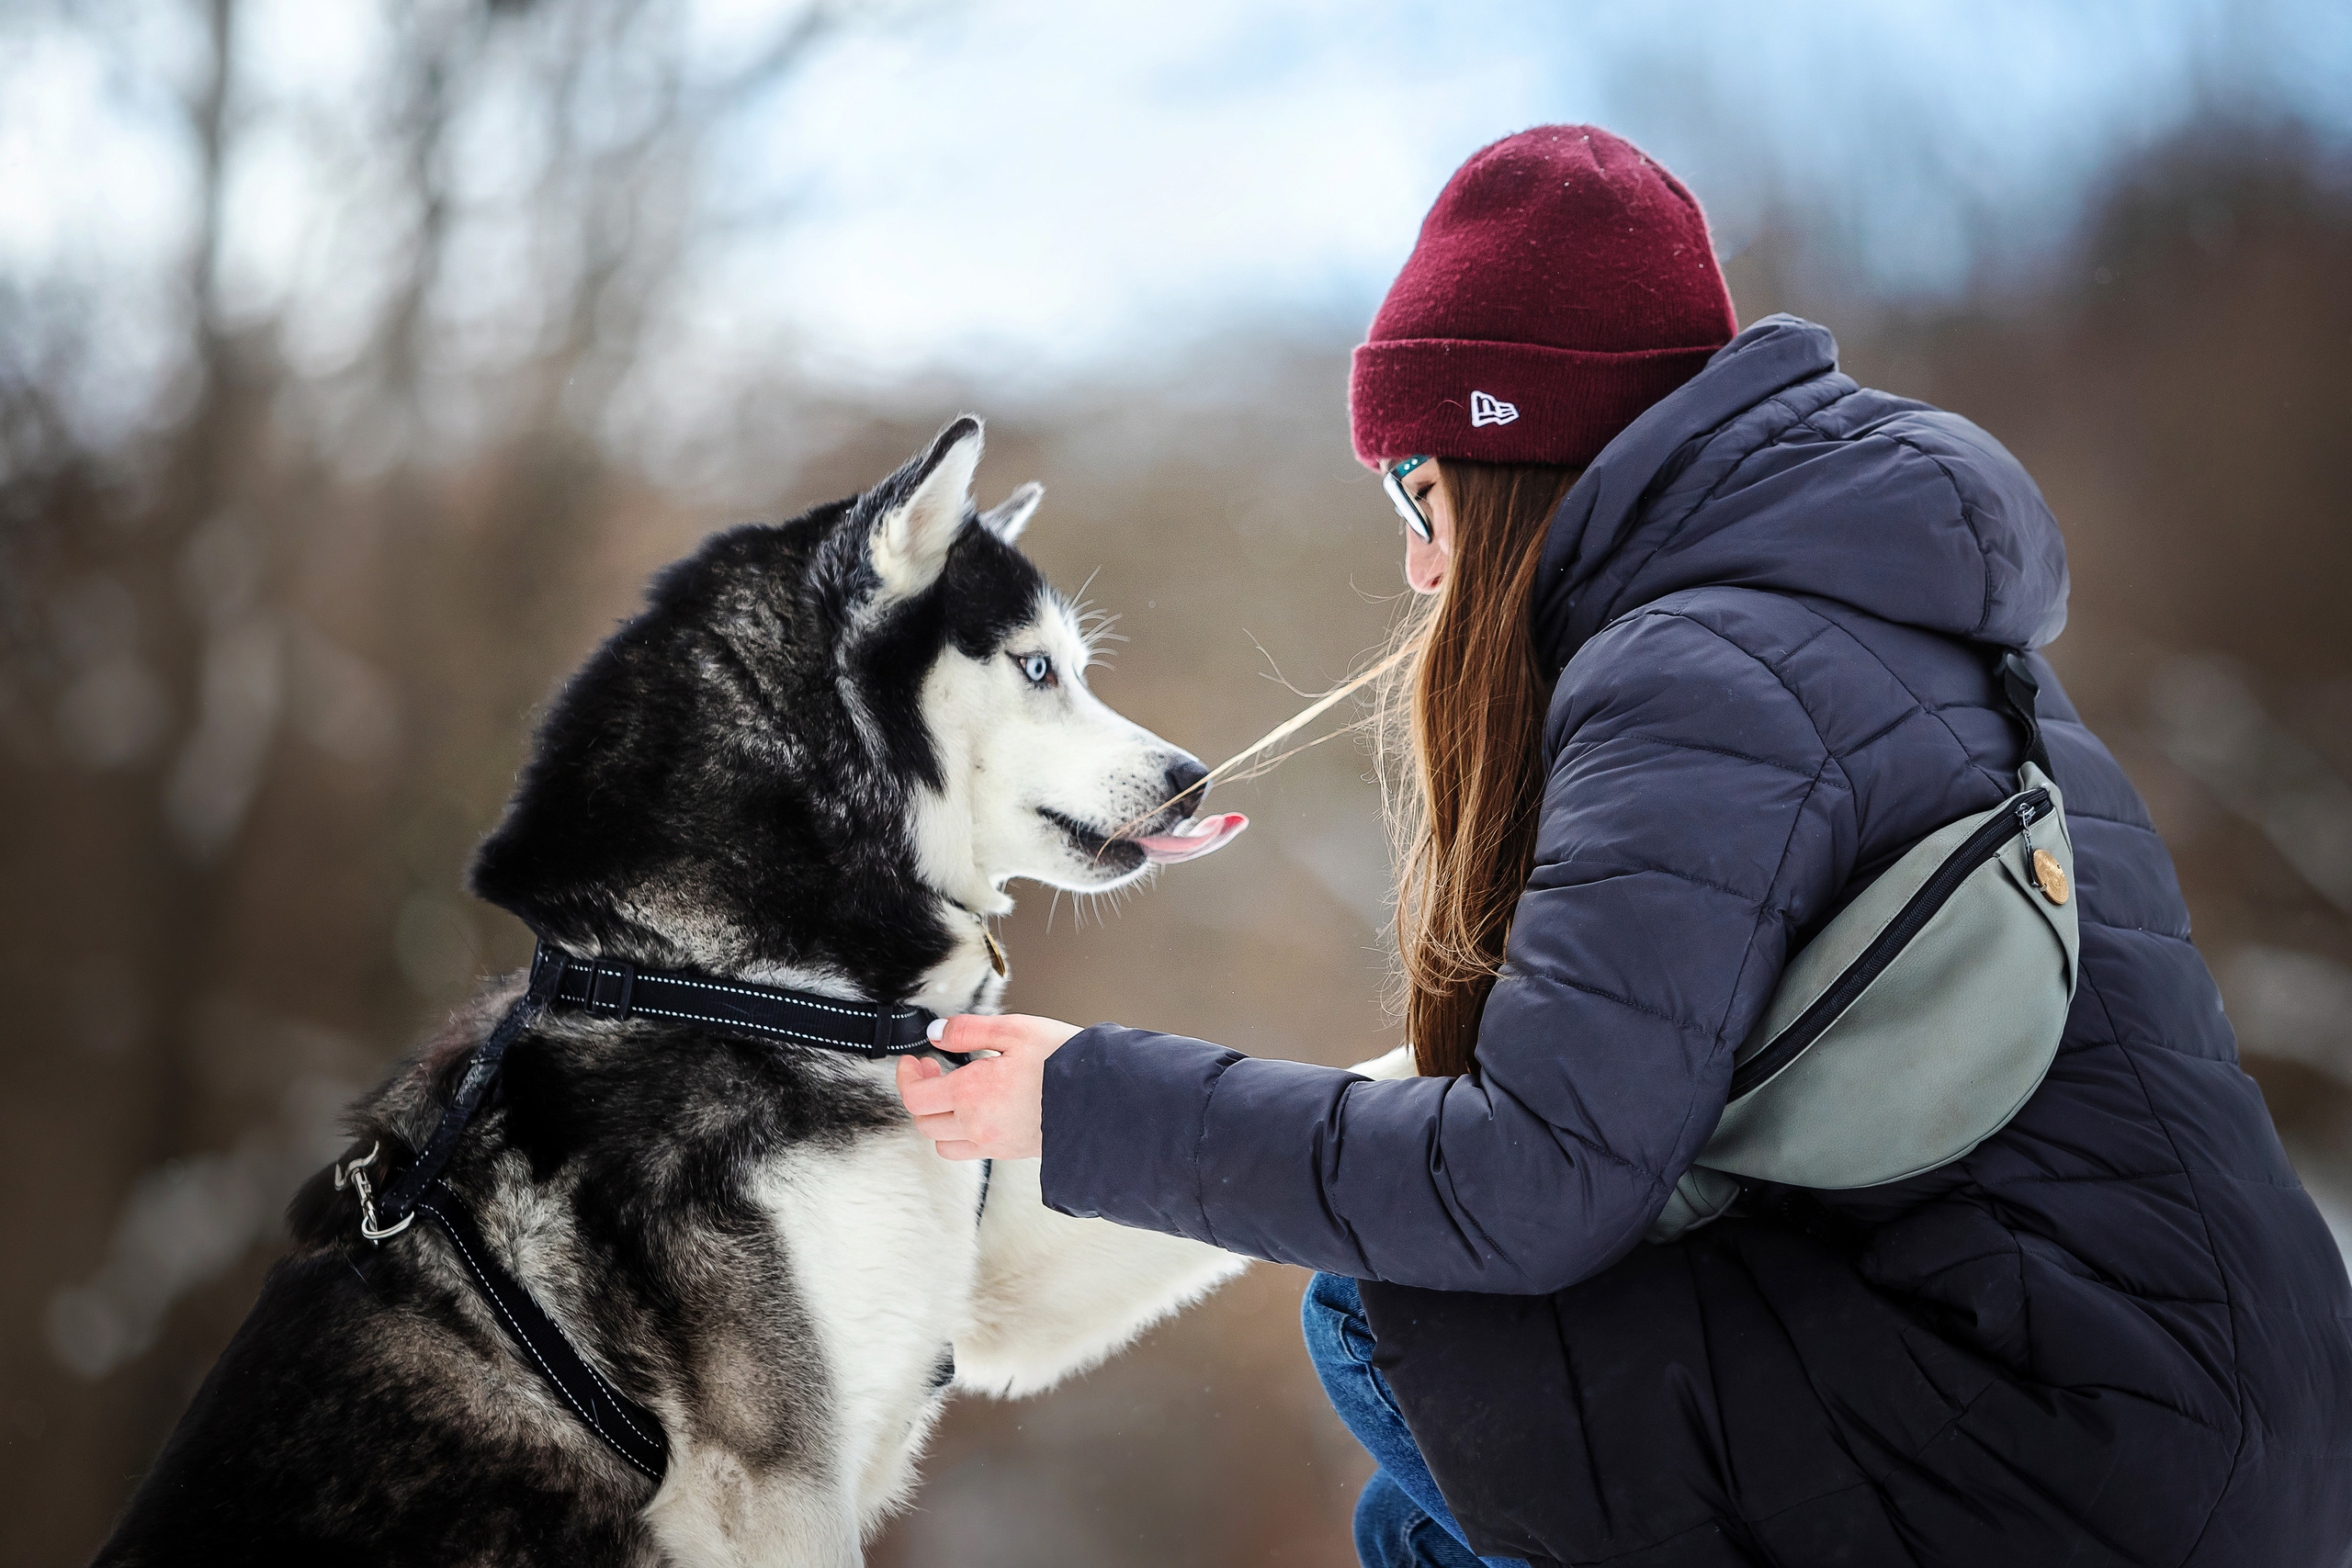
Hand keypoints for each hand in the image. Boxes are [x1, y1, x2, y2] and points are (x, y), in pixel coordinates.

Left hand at [895, 1014, 1083, 1159]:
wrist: (1105, 1100)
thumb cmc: (1066, 1062)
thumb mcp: (1016, 1030)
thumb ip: (969, 1030)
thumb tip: (936, 1034)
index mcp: (973, 1092)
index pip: (916, 1096)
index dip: (907, 1076)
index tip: (914, 1060)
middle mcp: (977, 1125)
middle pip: (924, 1121)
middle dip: (920, 1094)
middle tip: (933, 1069)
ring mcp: (993, 1144)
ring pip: (943, 1143)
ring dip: (938, 1119)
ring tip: (953, 1093)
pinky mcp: (1009, 1153)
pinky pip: (969, 1151)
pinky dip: (961, 1133)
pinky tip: (978, 1109)